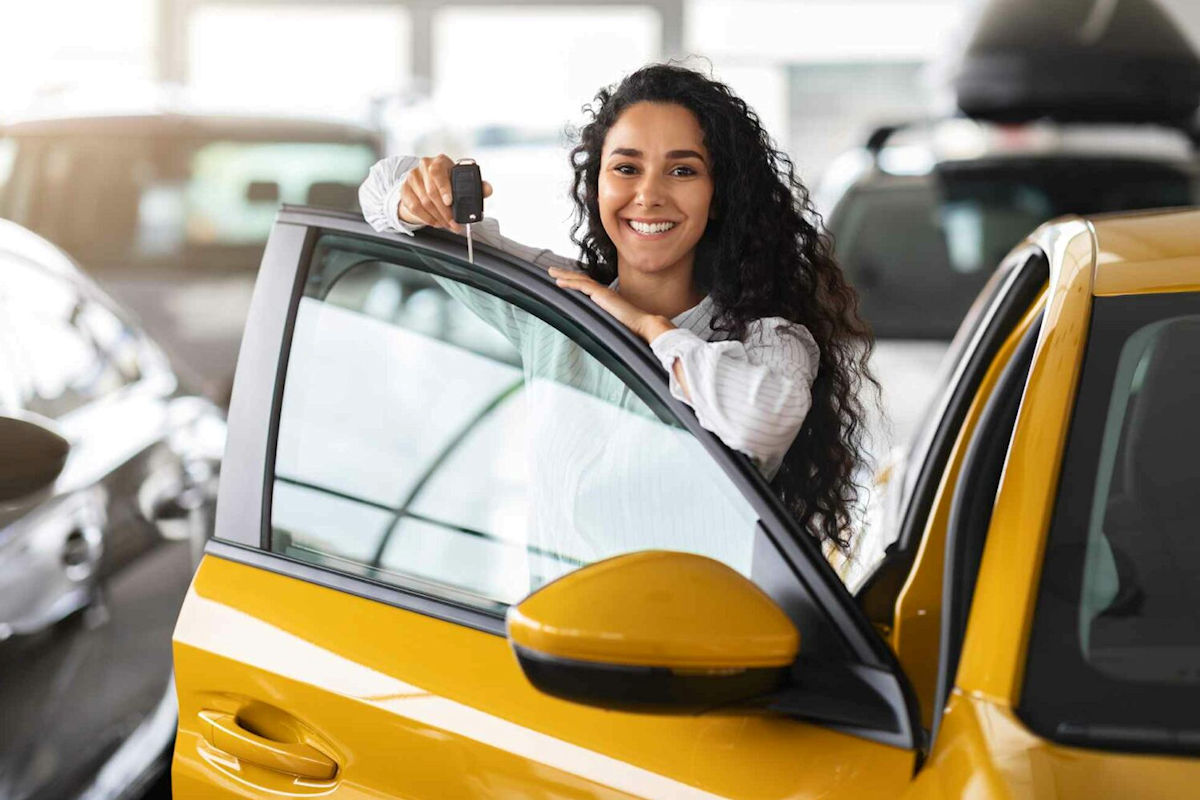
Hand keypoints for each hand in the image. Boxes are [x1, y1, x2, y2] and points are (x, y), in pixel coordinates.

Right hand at [397, 154, 492, 232]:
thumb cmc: (449, 183)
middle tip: (454, 224)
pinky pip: (414, 207)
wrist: (427, 184)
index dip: (444, 188)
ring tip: (447, 225)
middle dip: (444, 211)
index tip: (450, 202)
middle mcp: (424, 166)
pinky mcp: (404, 189)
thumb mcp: (463, 183)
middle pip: (431, 191)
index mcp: (440, 161)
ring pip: (423, 201)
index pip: (438, 172)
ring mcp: (412, 177)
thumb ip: (477, 186)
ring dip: (437, 217)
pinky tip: (435, 222)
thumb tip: (488, 189)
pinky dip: (426, 218)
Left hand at [548, 268, 673, 343]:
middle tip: (553, 271)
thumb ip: (605, 322)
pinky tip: (559, 282)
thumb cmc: (633, 328)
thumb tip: (597, 332)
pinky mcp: (601, 295)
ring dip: (564, 275)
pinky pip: (582, 286)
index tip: (565, 280)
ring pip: (580, 280)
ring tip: (552, 272)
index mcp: (607, 298)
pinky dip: (570, 283)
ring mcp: (603, 292)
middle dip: (566, 274)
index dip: (576, 281)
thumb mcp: (614, 323)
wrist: (643, 324)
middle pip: (581, 279)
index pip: (588, 286)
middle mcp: (604, 292)